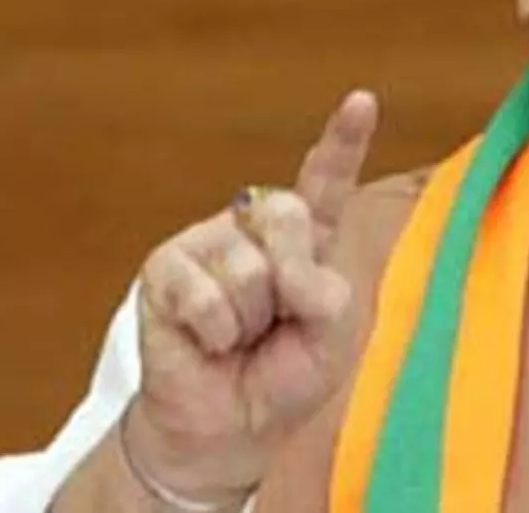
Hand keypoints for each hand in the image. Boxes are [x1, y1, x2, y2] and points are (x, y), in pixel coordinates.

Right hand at [125, 90, 378, 501]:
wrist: (229, 426)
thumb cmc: (283, 374)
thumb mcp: (330, 334)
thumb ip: (325, 292)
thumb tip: (288, 271)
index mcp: (307, 238)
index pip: (327, 184)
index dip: (343, 141)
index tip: (363, 100)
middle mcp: (257, 228)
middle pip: (289, 215)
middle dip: (292, 279)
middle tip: (277, 323)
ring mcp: (208, 242)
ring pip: (249, 267)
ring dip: (251, 319)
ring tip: (240, 338)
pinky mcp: (165, 268)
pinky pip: (205, 294)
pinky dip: (216, 331)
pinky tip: (208, 343)